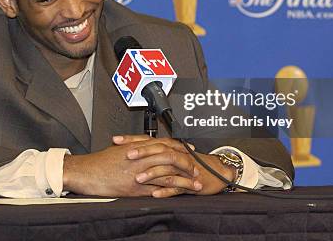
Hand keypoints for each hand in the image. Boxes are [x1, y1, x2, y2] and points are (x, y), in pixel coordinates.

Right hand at [62, 136, 198, 196]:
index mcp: (138, 147)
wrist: (86, 172)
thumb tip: (144, 147)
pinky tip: (180, 193)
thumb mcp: (119, 149)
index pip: (165, 144)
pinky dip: (172, 191)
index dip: (180, 147)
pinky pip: (158, 188)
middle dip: (187, 163)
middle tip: (197, 168)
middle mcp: (142, 157)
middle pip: (172, 157)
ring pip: (169, 173)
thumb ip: (134, 147)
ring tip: (196, 183)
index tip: (190, 151)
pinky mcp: (136, 187)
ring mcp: (140, 172)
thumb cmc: (99, 162)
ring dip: (185, 178)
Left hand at [114, 135, 235, 196]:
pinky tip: (155, 194)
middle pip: (158, 150)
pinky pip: (177, 187)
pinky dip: (166, 191)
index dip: (132, 139)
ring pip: (166, 169)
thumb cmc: (191, 165)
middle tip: (127, 155)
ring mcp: (183, 169)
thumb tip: (129, 152)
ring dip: (152, 173)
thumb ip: (152, 154)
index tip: (116, 140)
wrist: (216, 173)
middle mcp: (175, 155)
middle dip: (142, 152)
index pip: (148, 140)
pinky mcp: (190, 183)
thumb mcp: (169, 157)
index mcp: (168, 148)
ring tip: (138, 178)